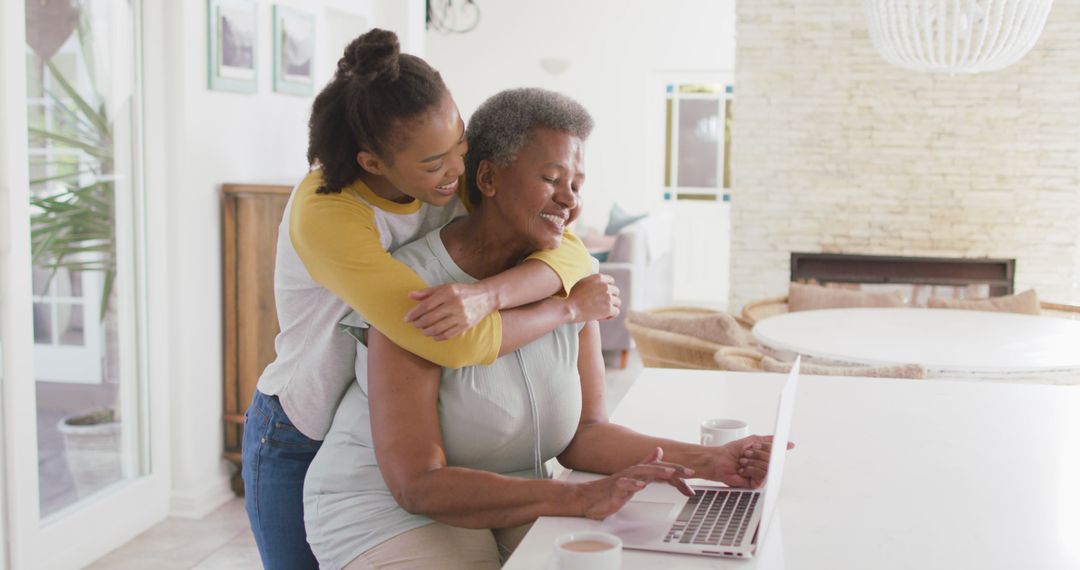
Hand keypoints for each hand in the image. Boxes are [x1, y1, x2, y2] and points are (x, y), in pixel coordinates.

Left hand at [406, 283, 495, 339]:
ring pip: (437, 328)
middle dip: (418, 323)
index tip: (407, 318)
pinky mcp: (466, 325)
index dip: (414, 313)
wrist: (485, 297)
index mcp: (448, 292)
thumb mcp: (445, 287)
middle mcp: (455, 304)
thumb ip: (427, 292)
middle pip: (430, 318)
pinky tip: (433, 334)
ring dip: (426, 331)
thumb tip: (410, 296)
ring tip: (422, 330)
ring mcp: (461, 316)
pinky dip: (437, 337)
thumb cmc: (462, 291)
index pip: (426, 305)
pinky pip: (447, 335)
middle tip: (414, 324)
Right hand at [565, 273, 620, 322]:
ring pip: (617, 302)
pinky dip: (611, 315)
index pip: (611, 281)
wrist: (569, 307)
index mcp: (599, 278)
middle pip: (616, 291)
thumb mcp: (582, 282)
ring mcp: (608, 297)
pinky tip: (603, 317)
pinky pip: (616, 312)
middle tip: (602, 304)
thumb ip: (593, 282)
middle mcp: (605, 286)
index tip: (603, 294)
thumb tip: (599, 284)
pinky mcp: (608, 308)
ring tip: (602, 311)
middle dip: (610, 298)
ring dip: (611, 306)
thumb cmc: (572, 296)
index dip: (608, 288)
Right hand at [576, 448, 694, 519]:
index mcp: (639, 472)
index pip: (660, 467)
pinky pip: (624, 485)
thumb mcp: (633, 477)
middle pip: (654, 467)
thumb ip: (646, 464)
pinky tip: (641, 486)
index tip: (692, 472)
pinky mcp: (614, 490)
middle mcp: (633, 473)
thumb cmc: (610, 490)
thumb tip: (658, 451)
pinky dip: (633, 485)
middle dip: (672, 469)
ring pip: (641, 473)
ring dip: (656, 471)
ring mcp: (624, 480)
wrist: (587, 498)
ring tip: (669, 473)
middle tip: (689, 472)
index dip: (676, 468)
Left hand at [700, 435, 794, 488]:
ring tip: (742, 462)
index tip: (755, 446)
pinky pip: (762, 475)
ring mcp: (760, 476)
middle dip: (756, 454)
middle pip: (772, 458)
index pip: (775, 452)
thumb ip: (769, 441)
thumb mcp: (753, 441)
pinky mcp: (756, 485)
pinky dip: (751, 469)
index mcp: (764, 457)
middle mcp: (764, 467)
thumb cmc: (731, 452)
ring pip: (768, 467)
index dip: (765, 447)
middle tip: (745, 454)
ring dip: (752, 461)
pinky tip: (742, 470)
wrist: (718, 460)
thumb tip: (788, 444)